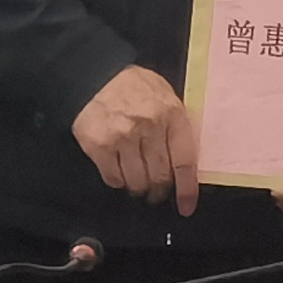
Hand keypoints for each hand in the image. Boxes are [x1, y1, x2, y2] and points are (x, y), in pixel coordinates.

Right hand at [72, 66, 198, 213]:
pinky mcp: (99, 146)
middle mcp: (149, 127)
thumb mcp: (165, 96)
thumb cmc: (135, 87)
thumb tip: (185, 161)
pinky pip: (113, 178)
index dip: (187, 189)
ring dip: (139, 187)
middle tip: (156, 191)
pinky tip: (119, 170)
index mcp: (171, 115)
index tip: (186, 207)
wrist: (96, 75)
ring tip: (138, 182)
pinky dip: (118, 180)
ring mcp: (122, 138)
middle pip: (160, 177)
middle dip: (159, 190)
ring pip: (137, 182)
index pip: (184, 161)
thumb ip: (176, 124)